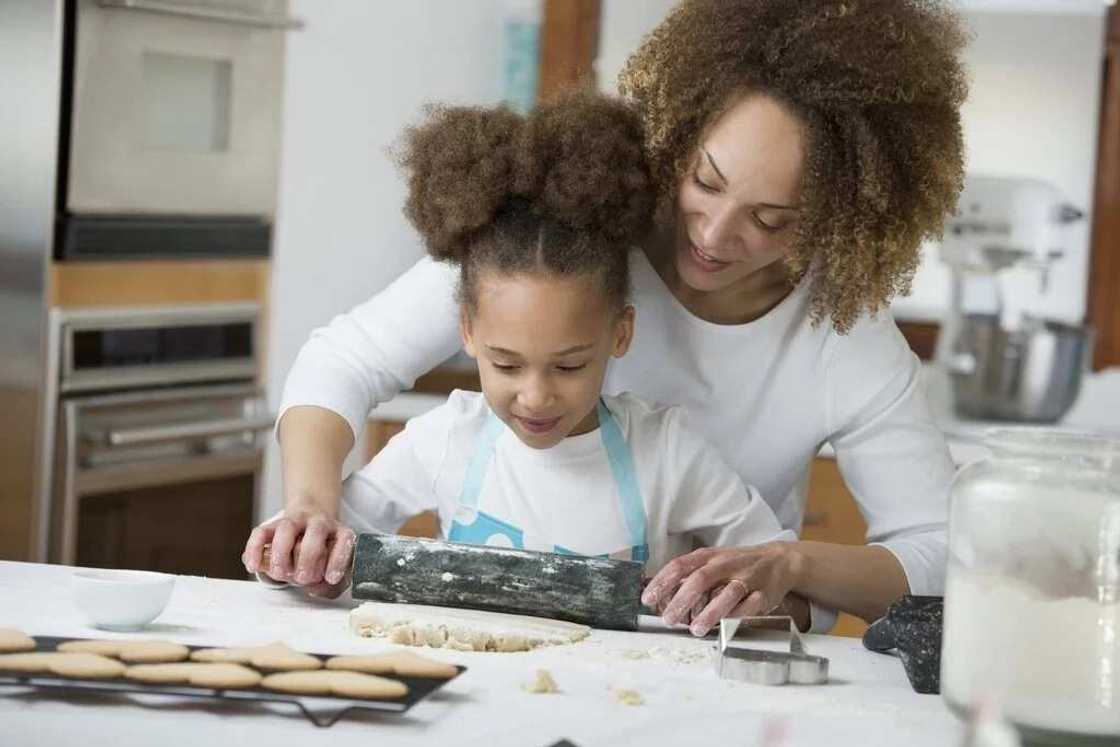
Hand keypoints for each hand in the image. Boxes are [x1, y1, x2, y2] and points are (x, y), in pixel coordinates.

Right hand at [242, 506, 355, 595]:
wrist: (307, 523)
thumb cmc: (321, 554)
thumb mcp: (333, 567)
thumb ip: (330, 585)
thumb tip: (316, 591)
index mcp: (339, 532)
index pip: (344, 540)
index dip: (337, 560)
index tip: (331, 579)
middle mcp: (319, 522)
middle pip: (315, 533)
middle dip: (308, 558)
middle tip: (302, 578)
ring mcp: (295, 521)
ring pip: (287, 529)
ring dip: (282, 553)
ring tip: (281, 573)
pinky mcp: (272, 525)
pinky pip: (260, 533)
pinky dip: (255, 550)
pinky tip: (254, 567)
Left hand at [641, 542, 803, 636]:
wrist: (779, 560)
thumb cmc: (737, 564)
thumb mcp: (712, 562)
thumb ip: (689, 575)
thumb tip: (659, 594)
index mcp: (708, 557)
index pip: (680, 565)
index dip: (662, 581)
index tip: (647, 599)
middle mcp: (726, 564)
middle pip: (700, 580)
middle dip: (682, 600)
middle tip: (668, 619)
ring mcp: (746, 577)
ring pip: (727, 593)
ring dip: (710, 612)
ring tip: (695, 629)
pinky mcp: (764, 593)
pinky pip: (750, 605)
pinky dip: (737, 615)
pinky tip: (725, 626)